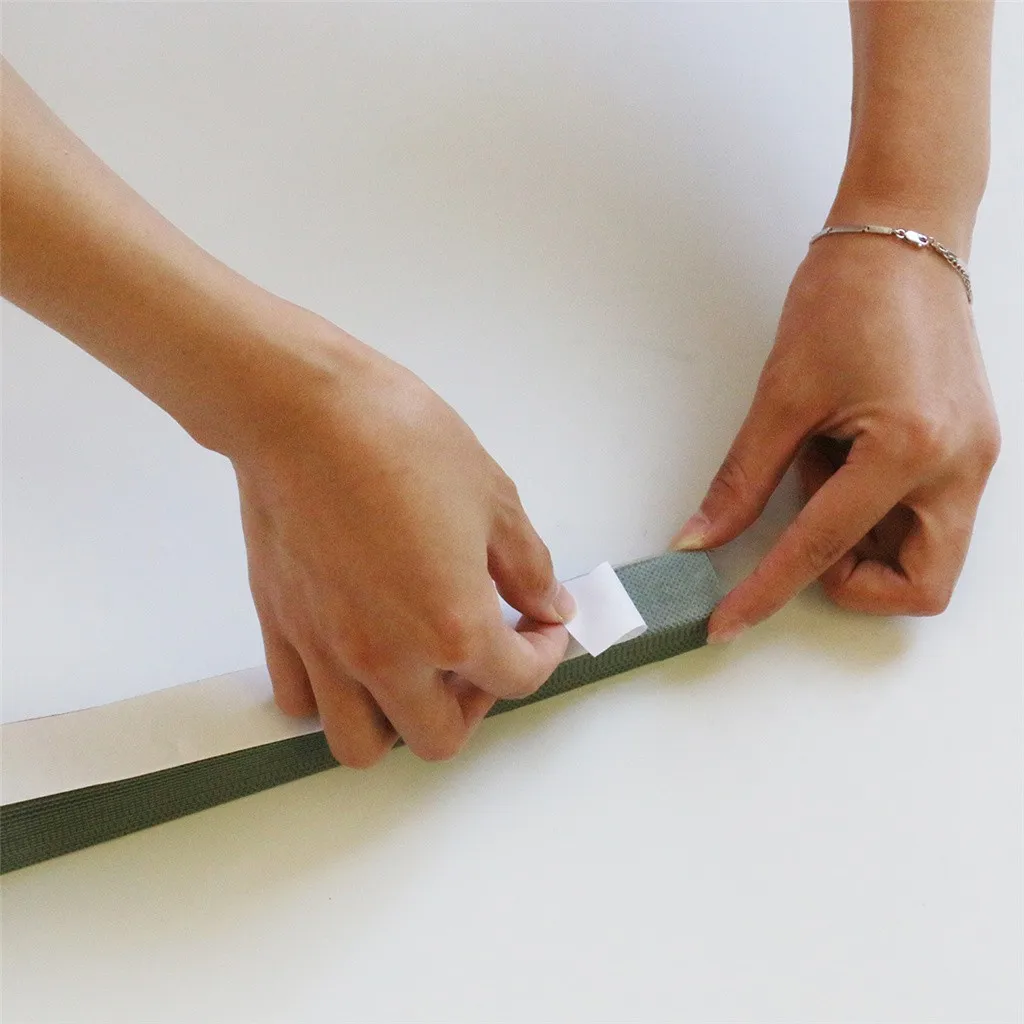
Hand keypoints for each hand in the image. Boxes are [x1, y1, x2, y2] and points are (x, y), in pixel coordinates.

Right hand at [233, 320, 573, 765]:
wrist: (304, 411)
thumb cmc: (404, 441)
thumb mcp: (492, 498)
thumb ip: (527, 568)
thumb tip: (549, 606)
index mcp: (453, 627)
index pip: (517, 679)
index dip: (545, 653)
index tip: (542, 624)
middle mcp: (388, 658)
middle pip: (439, 739)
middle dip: (475, 704)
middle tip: (481, 651)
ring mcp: (327, 651)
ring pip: (360, 745)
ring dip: (398, 721)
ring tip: (414, 666)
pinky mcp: (280, 628)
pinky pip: (301, 699)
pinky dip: (331, 695)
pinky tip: (355, 647)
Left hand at [672, 234, 999, 641]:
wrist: (904, 235)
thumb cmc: (848, 295)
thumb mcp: (783, 396)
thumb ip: (743, 480)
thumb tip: (703, 539)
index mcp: (910, 450)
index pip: (823, 552)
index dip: (766, 593)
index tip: (728, 622)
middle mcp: (959, 466)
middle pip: (917, 586)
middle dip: (852, 582)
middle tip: (804, 537)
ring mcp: (974, 459)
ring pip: (930, 557)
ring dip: (868, 545)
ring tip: (826, 477)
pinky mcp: (972, 448)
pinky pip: (932, 516)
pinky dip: (882, 513)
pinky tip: (848, 463)